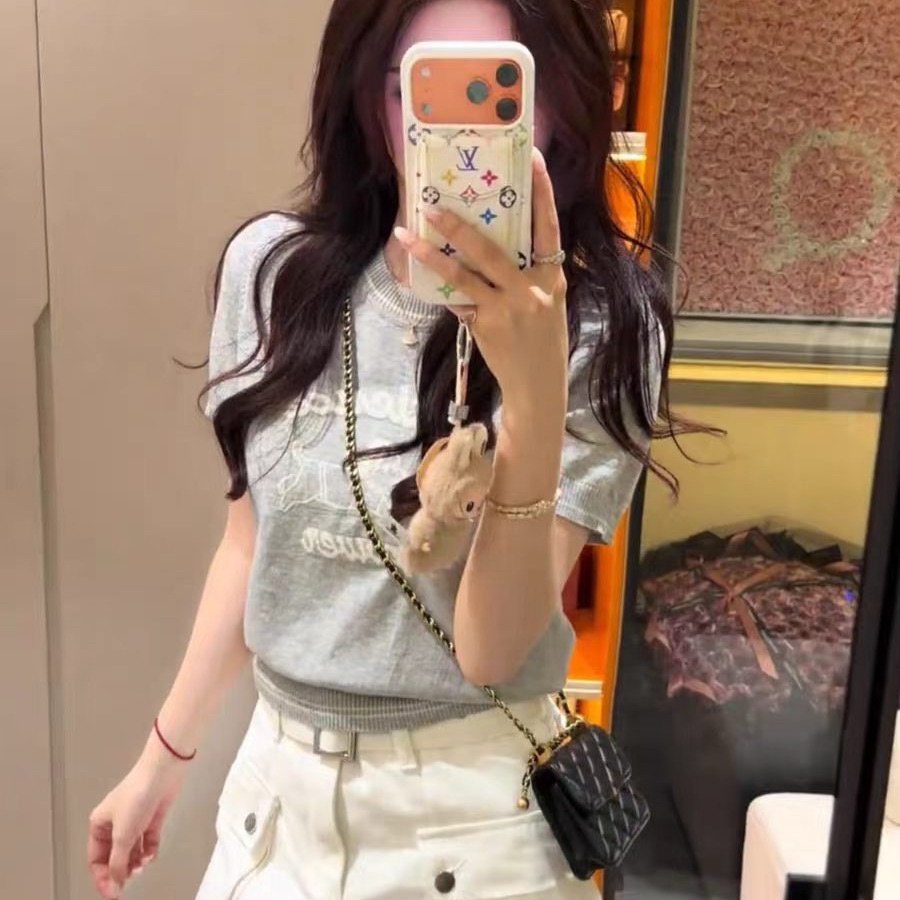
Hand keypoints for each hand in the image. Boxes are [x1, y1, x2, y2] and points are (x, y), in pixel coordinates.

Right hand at [87, 742, 186, 898]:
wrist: (162, 773)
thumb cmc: (138, 793)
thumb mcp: (122, 835)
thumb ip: (118, 863)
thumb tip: (114, 884)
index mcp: (99, 825)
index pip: (96, 860)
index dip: (103, 878)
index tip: (113, 893)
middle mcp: (115, 824)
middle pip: (114, 857)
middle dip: (122, 869)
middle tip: (130, 879)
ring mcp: (134, 821)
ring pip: (132, 851)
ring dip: (137, 861)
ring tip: (142, 864)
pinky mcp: (151, 819)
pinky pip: (148, 842)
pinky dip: (150, 850)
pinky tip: (151, 853)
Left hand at [395, 150, 568, 419]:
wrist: (539, 384)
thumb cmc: (543, 339)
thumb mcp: (547, 301)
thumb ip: (527, 272)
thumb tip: (493, 241)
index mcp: (552, 276)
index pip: (548, 227)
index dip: (542, 191)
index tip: (530, 157)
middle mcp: (531, 289)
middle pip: (492, 249)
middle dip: (461, 225)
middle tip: (433, 204)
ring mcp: (506, 309)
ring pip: (464, 275)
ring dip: (432, 253)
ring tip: (407, 234)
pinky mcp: (485, 326)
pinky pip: (456, 300)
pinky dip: (436, 286)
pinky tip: (413, 275)